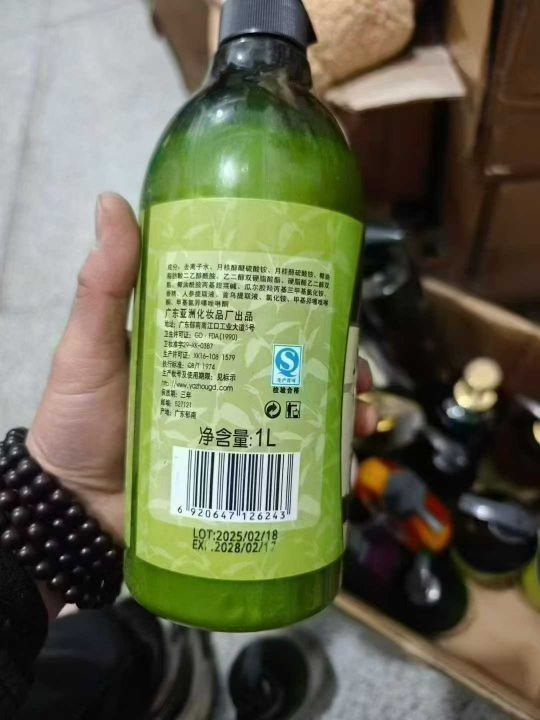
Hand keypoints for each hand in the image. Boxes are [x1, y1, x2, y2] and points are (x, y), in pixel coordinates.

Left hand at [27, 192, 374, 544]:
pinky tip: (346, 456)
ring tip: (362, 416)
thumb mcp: (89, 346)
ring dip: (344, 410)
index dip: (304, 306)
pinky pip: (293, 462)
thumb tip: (111, 200)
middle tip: (359, 370)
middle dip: (338, 364)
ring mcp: (236, 429)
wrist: (72, 505)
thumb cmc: (77, 418)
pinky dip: (326, 457)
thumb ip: (103, 285)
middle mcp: (226, 381)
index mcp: (200, 342)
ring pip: (305, 411)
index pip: (261, 314)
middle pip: (295, 364)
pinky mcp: (239, 472)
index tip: (336, 300)